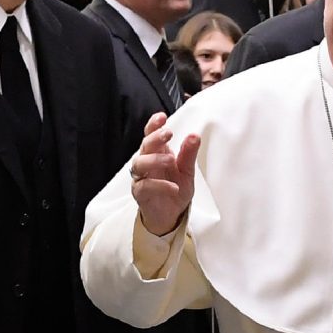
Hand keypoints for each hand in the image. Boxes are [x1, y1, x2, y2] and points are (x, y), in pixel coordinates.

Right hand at [130, 110, 199, 236]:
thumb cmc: (176, 189)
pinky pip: (145, 186)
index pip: (151, 135)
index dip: (153, 125)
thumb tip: (194, 136)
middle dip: (154, 138)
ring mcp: (141, 178)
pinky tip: (173, 187)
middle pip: (144, 146)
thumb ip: (188, 154)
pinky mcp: (140, 194)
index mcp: (157, 153)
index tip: (162, 117)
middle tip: (168, 134)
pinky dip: (159, 185)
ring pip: (139, 164)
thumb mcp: (187, 171)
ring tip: (170, 160)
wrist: (171, 215)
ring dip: (154, 160)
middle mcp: (146, 163)